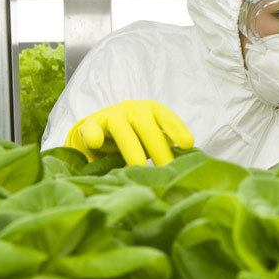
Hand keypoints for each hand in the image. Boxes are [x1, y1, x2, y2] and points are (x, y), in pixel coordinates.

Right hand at [65, 100, 193, 165]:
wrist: (98, 131)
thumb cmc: (135, 137)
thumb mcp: (151, 139)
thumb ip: (165, 147)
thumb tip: (181, 169)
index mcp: (152, 110)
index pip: (167, 118)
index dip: (177, 130)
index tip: (188, 144)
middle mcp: (133, 109)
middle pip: (147, 128)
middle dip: (158, 149)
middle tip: (166, 168)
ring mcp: (111, 115)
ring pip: (122, 130)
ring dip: (132, 148)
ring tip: (139, 165)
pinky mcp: (90, 125)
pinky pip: (91, 129)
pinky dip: (93, 135)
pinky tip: (96, 143)